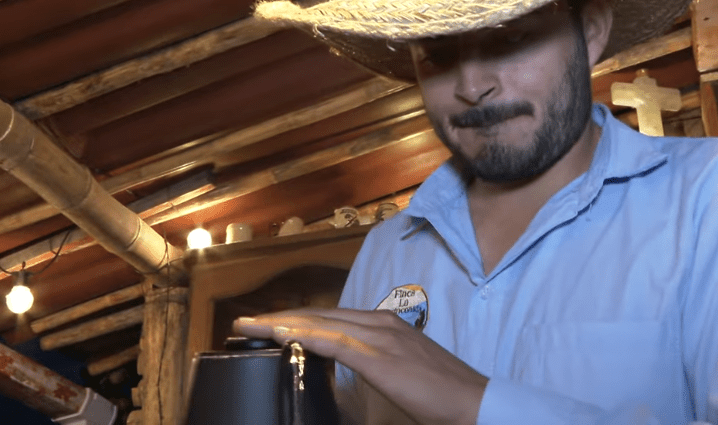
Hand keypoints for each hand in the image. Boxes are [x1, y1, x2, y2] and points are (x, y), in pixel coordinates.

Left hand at [234, 308, 486, 424]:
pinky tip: (282, 336)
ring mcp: (380, 336)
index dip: (296, 319)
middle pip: (319, 315)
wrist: (472, 401)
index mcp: (384, 325)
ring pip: (320, 323)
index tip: (266, 324)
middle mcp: (379, 323)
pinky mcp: (380, 357)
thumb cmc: (440, 392)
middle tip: (244, 322)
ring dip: (282, 323)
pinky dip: (305, 337)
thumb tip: (347, 369)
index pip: (330, 318)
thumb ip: (374, 362)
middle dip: (280, 317)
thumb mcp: (401, 370)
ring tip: (251, 327)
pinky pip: (334, 343)